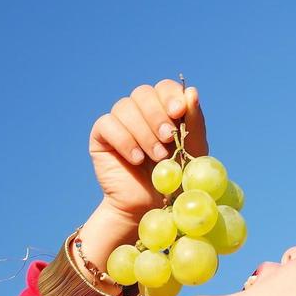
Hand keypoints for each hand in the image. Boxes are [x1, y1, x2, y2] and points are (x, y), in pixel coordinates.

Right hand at [89, 78, 207, 225]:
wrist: (150, 207)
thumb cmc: (174, 181)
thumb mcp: (192, 152)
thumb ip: (194, 123)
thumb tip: (192, 91)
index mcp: (162, 110)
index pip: (163, 88)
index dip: (170, 95)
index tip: (179, 111)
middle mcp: (139, 112)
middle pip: (143, 93)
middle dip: (157, 115)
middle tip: (168, 139)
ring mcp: (119, 122)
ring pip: (125, 107)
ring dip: (144, 132)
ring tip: (156, 157)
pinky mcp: (101, 136)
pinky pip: (107, 124)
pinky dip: (124, 140)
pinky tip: (135, 159)